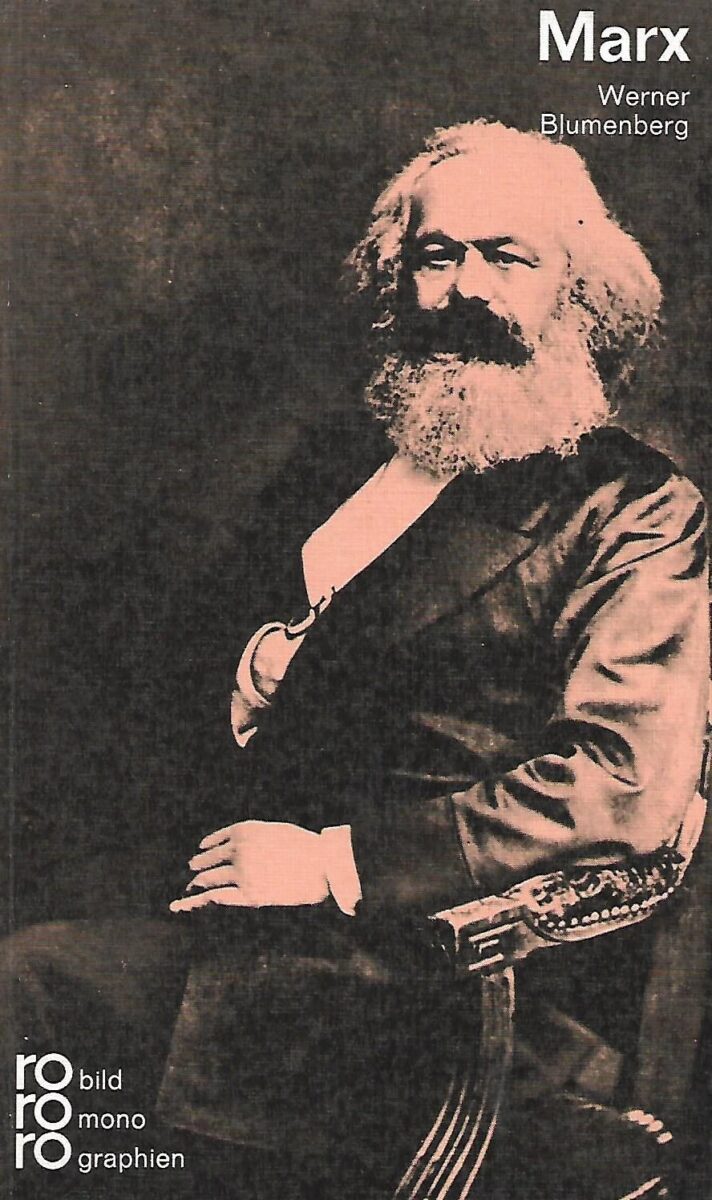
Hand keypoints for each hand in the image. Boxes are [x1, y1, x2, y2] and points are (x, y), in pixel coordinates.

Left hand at [169, 820, 328, 911]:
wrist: (323, 864)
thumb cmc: (305, 846)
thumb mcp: (274, 830)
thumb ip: (253, 836)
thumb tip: (237, 846)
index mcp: (244, 829)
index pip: (215, 840)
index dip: (206, 847)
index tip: (200, 851)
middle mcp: (238, 848)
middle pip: (208, 859)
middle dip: (200, 866)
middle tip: (193, 869)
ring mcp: (241, 872)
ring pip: (209, 878)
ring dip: (197, 883)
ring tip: (191, 887)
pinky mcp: (247, 894)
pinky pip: (216, 897)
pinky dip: (197, 901)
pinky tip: (187, 903)